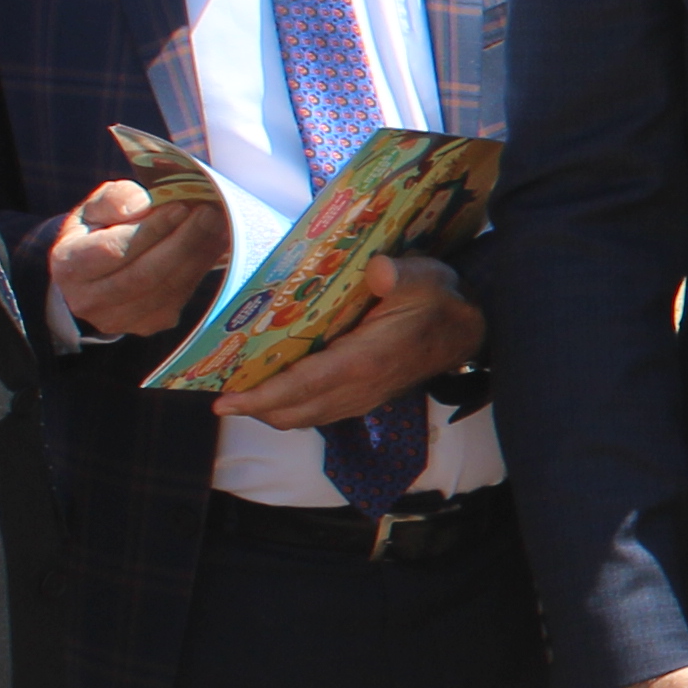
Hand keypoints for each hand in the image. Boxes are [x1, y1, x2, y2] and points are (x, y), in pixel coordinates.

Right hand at [48, 175, 228, 338]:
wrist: (94, 274)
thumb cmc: (96, 232)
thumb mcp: (94, 208)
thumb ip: (113, 200)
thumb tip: (139, 206)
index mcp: (69, 266)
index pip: (114, 250)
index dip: (150, 230)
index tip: (180, 207)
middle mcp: (90, 300)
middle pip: (145, 274)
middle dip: (183, 242)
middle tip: (209, 214)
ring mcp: (120, 319)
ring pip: (167, 288)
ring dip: (198, 256)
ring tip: (219, 226)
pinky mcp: (148, 325)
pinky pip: (180, 297)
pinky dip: (200, 269)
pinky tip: (214, 246)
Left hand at [214, 254, 479, 432]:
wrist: (469, 328)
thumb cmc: (439, 299)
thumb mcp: (424, 276)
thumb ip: (400, 274)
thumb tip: (376, 270)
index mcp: (365, 361)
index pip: (303, 387)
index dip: (261, 397)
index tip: (224, 401)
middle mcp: (359, 389)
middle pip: (293, 412)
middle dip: (253, 408)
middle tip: (219, 391)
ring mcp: (361, 398)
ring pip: (303, 417)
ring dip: (269, 410)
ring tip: (238, 392)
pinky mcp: (363, 398)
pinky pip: (317, 412)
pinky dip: (289, 407)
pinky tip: (272, 390)